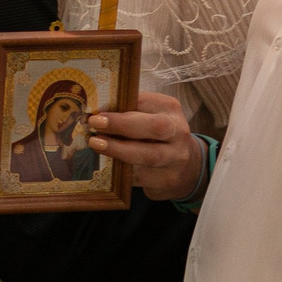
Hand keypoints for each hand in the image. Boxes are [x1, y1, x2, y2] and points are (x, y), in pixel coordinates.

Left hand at [86, 92, 201, 201]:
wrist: (185, 167)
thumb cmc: (157, 137)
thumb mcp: (150, 117)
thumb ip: (129, 113)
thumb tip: (95, 114)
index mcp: (170, 109)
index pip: (146, 101)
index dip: (121, 105)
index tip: (98, 110)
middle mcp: (178, 132)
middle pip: (155, 127)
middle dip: (122, 124)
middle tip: (95, 123)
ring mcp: (176, 158)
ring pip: (149, 155)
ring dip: (118, 149)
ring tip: (96, 144)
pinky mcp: (168, 179)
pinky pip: (141, 175)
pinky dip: (121, 169)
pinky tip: (107, 164)